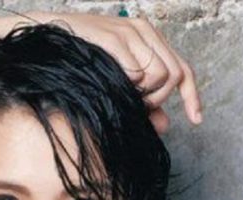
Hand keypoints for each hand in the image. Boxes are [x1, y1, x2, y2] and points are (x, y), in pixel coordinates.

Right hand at [30, 10, 202, 133]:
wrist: (46, 43)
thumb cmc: (79, 63)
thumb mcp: (118, 83)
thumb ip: (143, 103)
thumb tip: (166, 124)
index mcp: (148, 38)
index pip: (182, 68)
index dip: (192, 97)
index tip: (196, 120)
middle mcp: (142, 30)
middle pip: (173, 74)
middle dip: (159, 98)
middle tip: (137, 108)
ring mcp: (128, 32)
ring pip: (159, 74)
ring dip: (143, 93)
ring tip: (121, 95)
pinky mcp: (113, 37)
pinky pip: (137, 70)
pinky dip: (129, 83)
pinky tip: (114, 83)